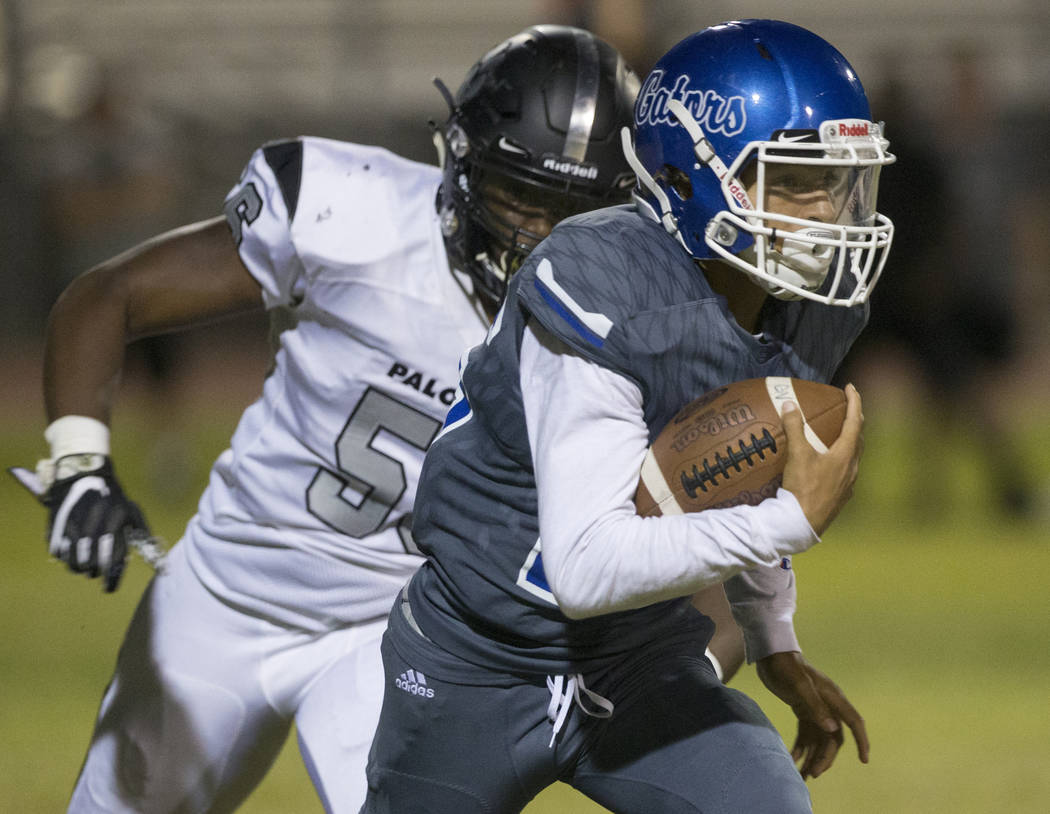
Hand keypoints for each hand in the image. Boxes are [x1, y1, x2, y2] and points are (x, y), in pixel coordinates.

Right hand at [44, 456, 148, 591]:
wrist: (82, 474)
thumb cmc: (113, 500)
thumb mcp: (133, 512)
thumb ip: (145, 537)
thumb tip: (161, 565)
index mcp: (117, 518)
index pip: (115, 556)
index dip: (112, 577)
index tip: (109, 589)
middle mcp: (95, 521)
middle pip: (92, 563)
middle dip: (95, 572)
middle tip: (96, 572)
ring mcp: (73, 523)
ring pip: (73, 561)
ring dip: (79, 568)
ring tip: (85, 565)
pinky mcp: (56, 524)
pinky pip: (58, 552)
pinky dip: (65, 557)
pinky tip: (73, 551)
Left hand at [756, 651, 868, 778]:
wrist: (770, 654)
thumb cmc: (786, 666)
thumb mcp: (799, 685)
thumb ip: (815, 706)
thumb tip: (832, 729)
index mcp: (833, 698)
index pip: (854, 722)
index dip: (862, 741)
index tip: (864, 760)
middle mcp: (828, 705)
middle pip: (833, 738)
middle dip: (825, 758)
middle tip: (813, 774)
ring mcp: (815, 708)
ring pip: (819, 739)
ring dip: (813, 756)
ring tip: (802, 775)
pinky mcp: (802, 709)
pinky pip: (806, 734)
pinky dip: (801, 746)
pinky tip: (792, 757)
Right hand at [781, 383, 863, 534]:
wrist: (802, 524)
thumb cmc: (803, 488)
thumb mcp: (797, 455)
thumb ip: (794, 428)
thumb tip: (790, 404)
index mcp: (845, 454)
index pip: (855, 421)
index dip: (854, 402)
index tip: (851, 387)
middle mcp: (852, 468)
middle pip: (858, 438)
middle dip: (855, 421)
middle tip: (848, 409)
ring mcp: (849, 484)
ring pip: (854, 456)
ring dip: (850, 441)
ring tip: (840, 434)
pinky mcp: (841, 497)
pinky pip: (847, 471)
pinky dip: (842, 459)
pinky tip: (830, 464)